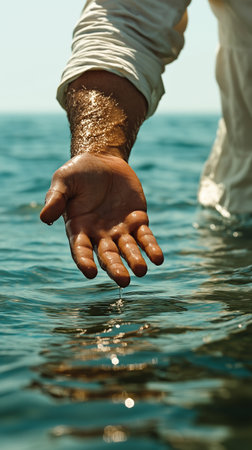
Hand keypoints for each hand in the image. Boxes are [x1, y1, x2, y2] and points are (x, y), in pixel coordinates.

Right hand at [40, 153, 162, 286]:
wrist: (102, 160)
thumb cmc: (78, 173)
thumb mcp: (63, 181)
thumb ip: (56, 198)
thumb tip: (44, 218)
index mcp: (79, 229)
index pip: (81, 250)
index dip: (84, 261)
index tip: (90, 272)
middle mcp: (100, 235)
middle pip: (108, 256)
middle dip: (115, 268)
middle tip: (123, 281)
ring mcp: (120, 230)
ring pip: (128, 249)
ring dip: (135, 260)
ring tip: (141, 270)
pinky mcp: (138, 221)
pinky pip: (146, 237)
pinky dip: (152, 248)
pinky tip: (158, 258)